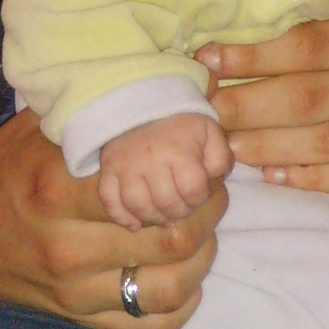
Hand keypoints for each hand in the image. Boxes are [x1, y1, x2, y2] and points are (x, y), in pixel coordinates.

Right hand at [0, 108, 226, 328]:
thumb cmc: (7, 168)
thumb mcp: (45, 127)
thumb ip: (103, 108)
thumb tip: (179, 75)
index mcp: (59, 190)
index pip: (152, 189)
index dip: (191, 175)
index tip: (200, 162)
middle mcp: (68, 246)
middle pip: (173, 240)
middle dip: (206, 214)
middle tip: (211, 195)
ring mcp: (73, 292)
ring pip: (168, 287)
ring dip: (201, 259)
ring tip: (202, 233)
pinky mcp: (76, 322)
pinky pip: (148, 327)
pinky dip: (179, 305)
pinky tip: (184, 277)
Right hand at [98, 113, 233, 230]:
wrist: (145, 103)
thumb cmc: (182, 124)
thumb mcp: (210, 132)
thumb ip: (220, 157)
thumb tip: (216, 181)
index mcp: (179, 150)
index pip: (192, 189)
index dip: (199, 198)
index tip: (198, 193)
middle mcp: (150, 159)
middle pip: (166, 202)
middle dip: (179, 211)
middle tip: (181, 207)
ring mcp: (126, 166)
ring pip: (138, 206)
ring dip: (153, 218)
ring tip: (163, 216)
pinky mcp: (108, 170)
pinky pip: (110, 201)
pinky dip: (121, 217)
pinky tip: (135, 224)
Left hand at [200, 0, 328, 200]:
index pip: (312, 46)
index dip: (256, 54)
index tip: (212, 58)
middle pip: (304, 98)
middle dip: (244, 103)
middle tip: (201, 107)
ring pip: (319, 142)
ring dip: (262, 144)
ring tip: (221, 142)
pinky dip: (308, 178)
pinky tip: (273, 173)